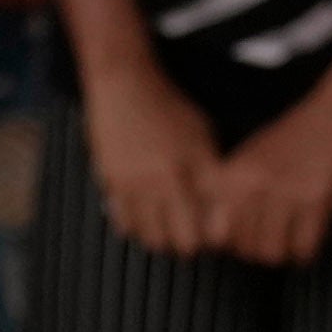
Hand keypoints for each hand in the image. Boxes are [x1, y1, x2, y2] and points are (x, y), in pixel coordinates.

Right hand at [86, 67, 232, 258]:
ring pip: (154, 239)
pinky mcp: (112, 184)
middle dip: (191, 246)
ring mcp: (138, 184)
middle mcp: (169, 178)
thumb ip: (212, 170)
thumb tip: (219, 206)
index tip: (214, 235)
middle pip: (185, 241)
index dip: (217, 237)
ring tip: (166, 231)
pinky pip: (125, 225)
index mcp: (197, 165)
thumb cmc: (168, 107)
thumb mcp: (203, 132)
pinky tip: (143, 219)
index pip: (214, 222)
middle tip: (190, 239)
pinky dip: (136, 229)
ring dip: (163, 241)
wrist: (125, 85)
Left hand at [204, 103, 331, 267]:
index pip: (217, 232)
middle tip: (273, 239)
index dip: (231, 242)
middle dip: (259, 250)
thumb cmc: (295, 136)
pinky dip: (306, 251)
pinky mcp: (317, 201)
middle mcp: (255, 184)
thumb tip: (221, 233)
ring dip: (283, 253)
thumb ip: (231, 188)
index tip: (245, 237)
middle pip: (244, 248)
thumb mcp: (251, 154)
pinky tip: (308, 237)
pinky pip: (304, 248)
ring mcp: (286, 192)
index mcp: (234, 173)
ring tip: (290, 240)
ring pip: (272, 253)